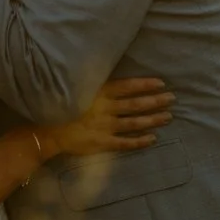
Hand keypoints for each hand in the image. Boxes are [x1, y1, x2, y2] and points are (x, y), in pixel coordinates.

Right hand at [40, 76, 172, 157]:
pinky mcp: (103, 142)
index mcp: (100, 93)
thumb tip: (113, 77)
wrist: (47, 129)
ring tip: (168, 117)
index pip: (128, 87)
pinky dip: (140, 141)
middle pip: (136, 105)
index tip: (161, 83)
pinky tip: (153, 139)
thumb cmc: (62, 105)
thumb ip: (96, 84)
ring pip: (135, 122)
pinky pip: (125, 143)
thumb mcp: (79, 88)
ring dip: (153, 119)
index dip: (146, 85)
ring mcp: (106, 127)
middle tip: (172, 99)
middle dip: (156, 101)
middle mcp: (106, 109)